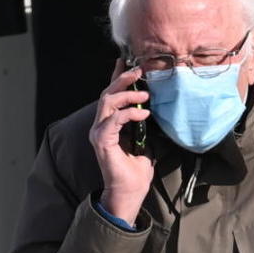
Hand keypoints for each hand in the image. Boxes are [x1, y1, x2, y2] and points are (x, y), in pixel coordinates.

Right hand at [89, 58, 152, 225]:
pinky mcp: (101, 141)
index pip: (111, 95)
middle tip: (139, 71)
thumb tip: (154, 108)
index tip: (126, 61)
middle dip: (123, 79)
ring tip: (145, 94)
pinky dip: (129, 113)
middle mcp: (100, 126)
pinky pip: (114, 120)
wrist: (130, 191)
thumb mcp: (144, 140)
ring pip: (107, 102)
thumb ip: (143, 124)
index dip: (117, 77)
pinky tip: (144, 113)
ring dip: (127, 94)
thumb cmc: (136, 170)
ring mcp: (98, 133)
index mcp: (109, 124)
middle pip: (107, 94)